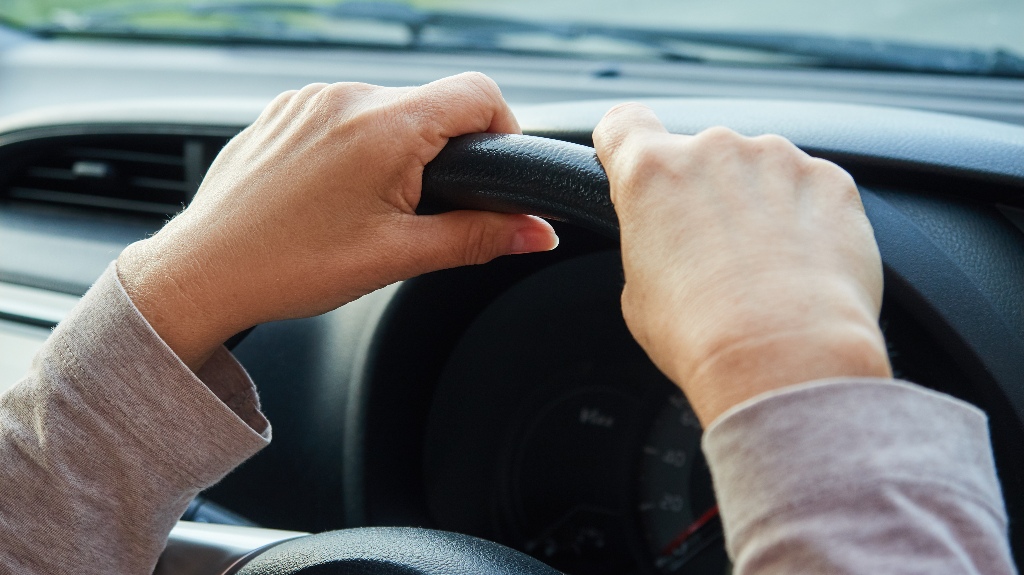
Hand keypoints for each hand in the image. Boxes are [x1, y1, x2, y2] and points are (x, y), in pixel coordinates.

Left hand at [118, 73, 557, 370]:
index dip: (503, 128)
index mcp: (384, 127)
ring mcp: (309, 99)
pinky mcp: (283, 110)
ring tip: (365, 208)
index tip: (491, 172)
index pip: (478, 93)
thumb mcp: (399, 256)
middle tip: (417, 211)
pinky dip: (353, 146)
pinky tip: (330, 194)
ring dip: (395, 149)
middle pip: (431, 105)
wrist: (203, 273)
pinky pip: (341, 114)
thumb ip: (479, 236)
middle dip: (441, 153)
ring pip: (386, 110)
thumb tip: (537, 231)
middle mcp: (346, 97)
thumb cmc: (291, 267)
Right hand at [593, 104, 891, 426]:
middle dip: (705, 193)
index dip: (626, 146)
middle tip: (713, 253)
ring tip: (766, 269)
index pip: (623, 125)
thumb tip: (668, 245)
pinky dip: (807, 218)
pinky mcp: (831, 180)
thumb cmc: (702, 336)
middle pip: (700, 156)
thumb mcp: (637, 293)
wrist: (783, 360)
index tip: (634, 165)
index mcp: (651, 172)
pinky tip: (802, 267)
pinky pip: (811, 188)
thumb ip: (650, 242)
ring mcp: (777, 159)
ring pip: (759, 170)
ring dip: (759, 203)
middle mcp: (713, 150)